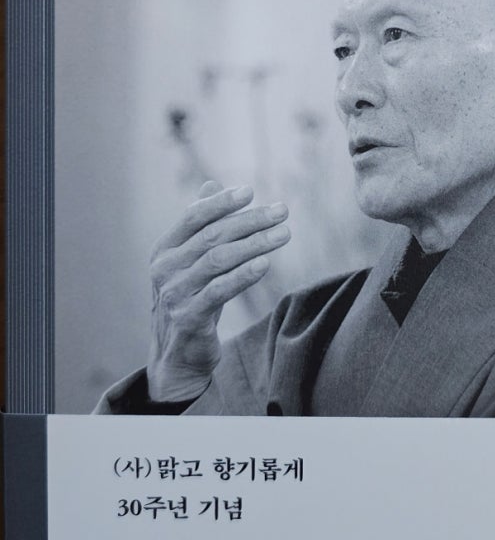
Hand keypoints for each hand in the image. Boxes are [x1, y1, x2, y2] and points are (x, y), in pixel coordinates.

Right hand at [146, 180, 289, 401]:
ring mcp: (174, 294)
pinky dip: (243, 275)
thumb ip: (200, 225)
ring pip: (218, 260)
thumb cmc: (190, 298)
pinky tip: (265, 263)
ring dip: (255, 243)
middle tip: (282, 211)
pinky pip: (219, 291)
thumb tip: (212, 184)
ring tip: (284, 233)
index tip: (251, 191)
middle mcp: (165, 269)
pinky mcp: (188, 318)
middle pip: (212, 236)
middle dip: (250, 220)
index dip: (221, 202)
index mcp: (164, 249)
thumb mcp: (191, 261)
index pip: (193, 217)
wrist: (177, 355)